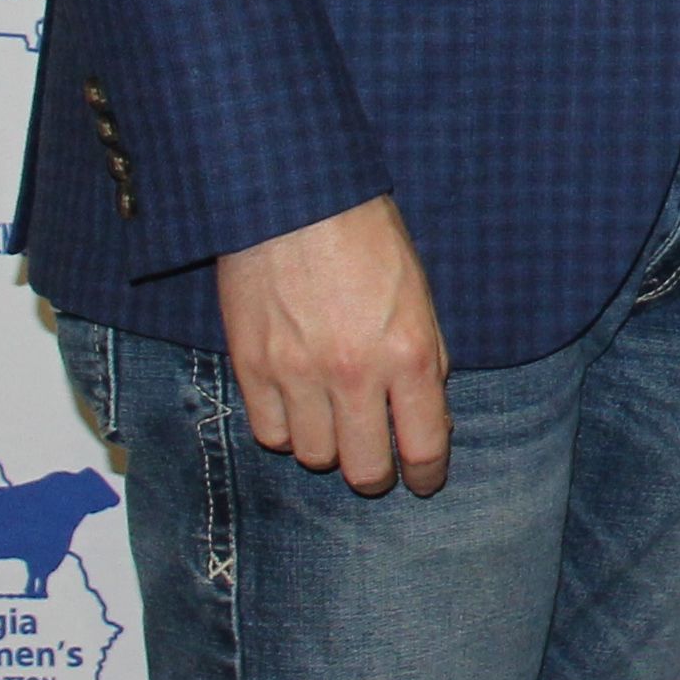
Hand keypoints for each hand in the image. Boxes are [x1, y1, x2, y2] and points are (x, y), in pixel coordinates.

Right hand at [213, 196, 451, 496]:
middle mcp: (354, 374)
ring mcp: (298, 374)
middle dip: (375, 474)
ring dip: (328, 447)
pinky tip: (296, 407)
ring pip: (314, 457)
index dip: (425, 477)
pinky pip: (270, 433)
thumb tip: (427, 419)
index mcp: (408, 353)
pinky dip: (285, 430)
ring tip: (333, 421)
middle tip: (375, 462)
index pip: (423, 448)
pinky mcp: (251, 367)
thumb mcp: (419, 296)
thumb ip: (425, 361)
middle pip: (364, 470)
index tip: (423, 482)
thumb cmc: (365, 237)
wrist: (293, 197)